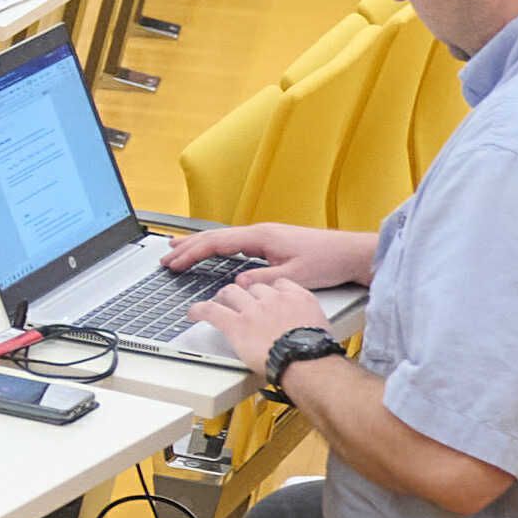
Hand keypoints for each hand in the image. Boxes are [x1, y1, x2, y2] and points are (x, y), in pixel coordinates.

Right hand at [169, 220, 367, 284]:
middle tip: (167, 257)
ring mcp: (266, 236)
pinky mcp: (272, 242)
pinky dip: (217, 247)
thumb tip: (237, 284)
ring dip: (200, 244)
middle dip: (188, 247)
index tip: (174, 263)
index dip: (192, 253)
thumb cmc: (327, 261)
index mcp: (262, 237)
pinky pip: (235, 242)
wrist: (350, 253)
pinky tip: (213, 252)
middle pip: (216, 237)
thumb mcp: (294, 276)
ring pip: (224, 238)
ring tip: (180, 249)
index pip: (217, 243)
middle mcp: (261, 233)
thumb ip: (263, 280)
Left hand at [187, 267, 337, 366]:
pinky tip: (193, 313)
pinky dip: (200, 310)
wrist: (306, 362)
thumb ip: (307, 319)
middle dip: (246, 293)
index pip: (278, 283)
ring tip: (219, 303)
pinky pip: (212, 311)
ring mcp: (253, 309)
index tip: (265, 296)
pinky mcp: (236, 324)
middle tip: (240, 302)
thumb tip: (302, 329)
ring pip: (231, 292)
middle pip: (253, 286)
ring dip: (224, 297)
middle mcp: (273, 298)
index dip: (268, 290)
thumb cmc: (315, 352)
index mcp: (297, 296)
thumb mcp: (320, 326)